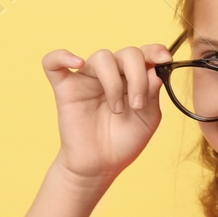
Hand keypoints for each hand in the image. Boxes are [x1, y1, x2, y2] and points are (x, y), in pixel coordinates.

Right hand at [44, 44, 170, 194]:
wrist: (101, 165)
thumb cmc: (124, 141)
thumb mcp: (148, 118)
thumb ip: (152, 93)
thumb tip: (155, 70)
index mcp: (134, 77)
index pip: (145, 52)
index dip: (155, 51)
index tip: (164, 60)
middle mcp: (113, 73)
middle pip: (127, 53)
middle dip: (137, 76)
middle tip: (136, 105)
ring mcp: (88, 79)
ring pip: (102, 57)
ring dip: (114, 82)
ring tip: (117, 110)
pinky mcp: (66, 88)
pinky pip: (53, 63)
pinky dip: (62, 56)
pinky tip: (78, 63)